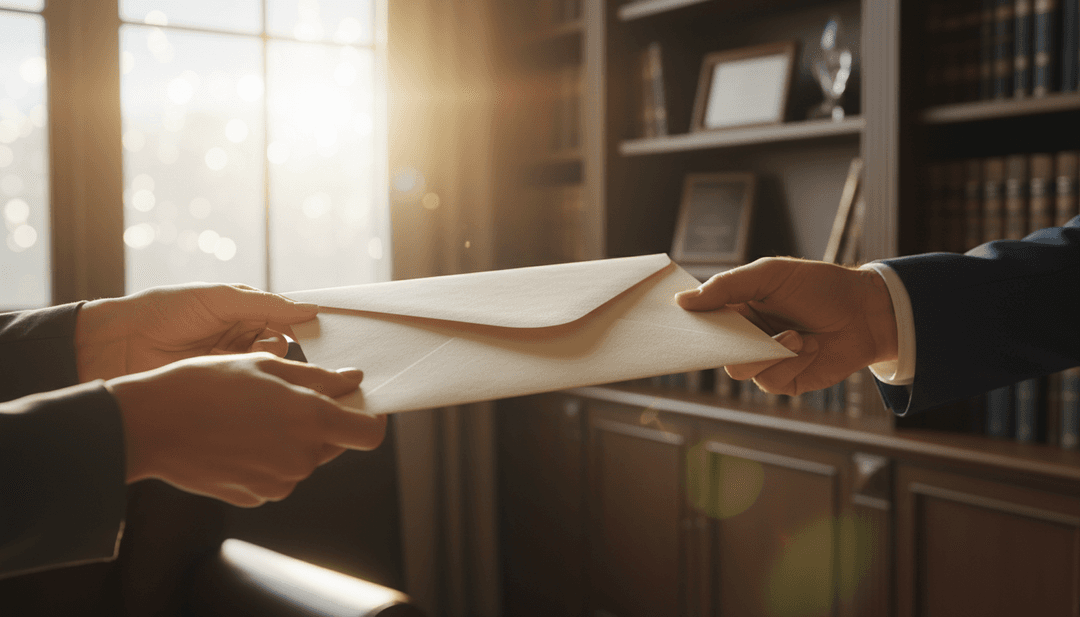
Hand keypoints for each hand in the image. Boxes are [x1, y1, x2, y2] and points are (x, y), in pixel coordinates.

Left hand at [76, 283, 318, 381]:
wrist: (118, 345)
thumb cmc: (166, 311)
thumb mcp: (220, 299)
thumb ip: (267, 304)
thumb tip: (311, 310)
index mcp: (243, 312)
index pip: (285, 318)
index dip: (303, 325)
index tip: (323, 332)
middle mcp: (241, 338)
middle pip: (284, 346)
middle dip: (295, 350)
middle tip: (305, 354)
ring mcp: (232, 365)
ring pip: (271, 369)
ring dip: (276, 367)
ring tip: (271, 365)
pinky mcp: (221, 389)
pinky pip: (252, 388)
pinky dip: (261, 386)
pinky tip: (263, 384)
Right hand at [106, 353, 385, 506]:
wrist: (148, 425)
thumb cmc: (204, 385)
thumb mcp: (265, 365)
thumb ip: (318, 378)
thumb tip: (353, 381)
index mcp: (311, 421)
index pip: (370, 434)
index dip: (370, 419)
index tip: (359, 405)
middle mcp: (302, 458)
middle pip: (334, 443)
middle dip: (321, 422)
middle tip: (283, 398)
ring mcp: (278, 483)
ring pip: (303, 459)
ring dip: (290, 439)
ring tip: (249, 415)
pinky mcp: (254, 496)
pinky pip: (275, 475)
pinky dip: (266, 458)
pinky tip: (235, 438)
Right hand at [675, 257, 897, 395]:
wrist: (867, 313)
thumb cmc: (820, 287)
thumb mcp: (770, 275)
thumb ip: (727, 286)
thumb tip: (683, 300)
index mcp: (736, 308)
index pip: (701, 320)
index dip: (689, 324)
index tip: (681, 323)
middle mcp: (745, 337)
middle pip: (714, 352)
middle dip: (727, 345)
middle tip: (746, 334)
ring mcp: (764, 361)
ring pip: (740, 370)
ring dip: (770, 352)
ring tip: (798, 335)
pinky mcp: (784, 381)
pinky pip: (770, 381)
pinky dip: (792, 363)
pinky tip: (811, 347)